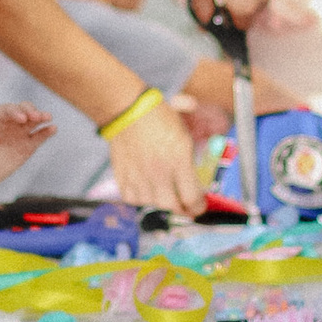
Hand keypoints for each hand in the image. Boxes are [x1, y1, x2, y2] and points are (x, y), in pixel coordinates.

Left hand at [0, 100, 53, 188]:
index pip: (7, 110)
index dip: (15, 111)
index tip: (22, 118)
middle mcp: (8, 123)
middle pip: (22, 111)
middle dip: (30, 111)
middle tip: (36, 117)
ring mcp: (18, 134)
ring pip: (33, 122)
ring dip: (41, 117)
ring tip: (48, 118)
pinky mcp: (26, 148)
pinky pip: (38, 138)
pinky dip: (46, 132)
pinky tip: (53, 129)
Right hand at [103, 87, 201, 214]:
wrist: (128, 110)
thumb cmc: (159, 118)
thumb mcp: (184, 134)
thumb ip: (192, 159)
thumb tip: (199, 181)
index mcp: (178, 159)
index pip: (191, 197)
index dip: (198, 206)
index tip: (199, 206)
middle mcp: (159, 171)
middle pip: (172, 207)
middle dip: (182, 211)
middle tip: (185, 209)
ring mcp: (139, 176)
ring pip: (152, 206)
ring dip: (161, 206)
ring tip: (166, 200)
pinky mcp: (123, 177)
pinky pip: (132, 200)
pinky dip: (140, 200)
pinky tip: (147, 194)